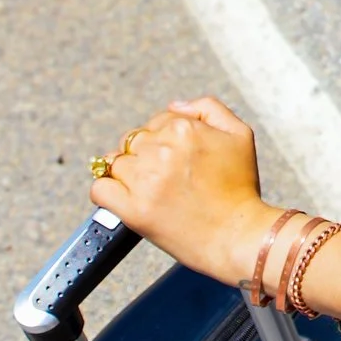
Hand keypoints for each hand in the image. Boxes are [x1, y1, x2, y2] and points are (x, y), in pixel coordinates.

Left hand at [88, 97, 271, 280]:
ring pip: (116, 163)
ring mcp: (145, 180)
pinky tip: (126, 198)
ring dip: (129, 175)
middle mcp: (161, 150)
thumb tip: (174, 104)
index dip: (166, 141)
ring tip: (153, 192)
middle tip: (167, 178)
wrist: (238, 236)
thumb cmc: (240, 189)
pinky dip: (107, 192)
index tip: (178, 161)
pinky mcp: (132, 209)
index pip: (156, 121)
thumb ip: (208, 108)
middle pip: (133, 141)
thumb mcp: (239, 135)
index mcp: (184, 128)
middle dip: (146, 156)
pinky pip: (100, 189)